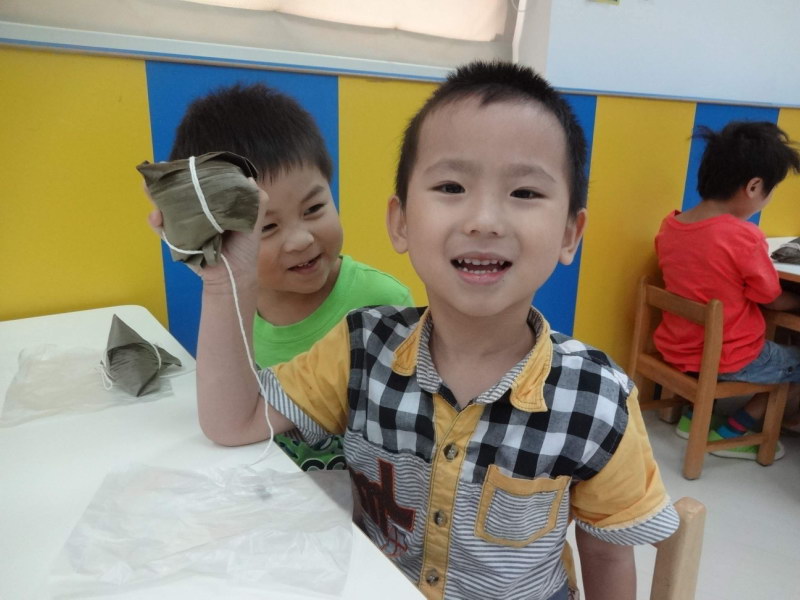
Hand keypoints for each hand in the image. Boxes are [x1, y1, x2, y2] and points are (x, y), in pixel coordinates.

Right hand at [142, 178, 267, 282]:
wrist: (235, 274)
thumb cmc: (244, 247)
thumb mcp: (252, 222)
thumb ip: (254, 202)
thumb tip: (250, 179)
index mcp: (213, 205)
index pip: (199, 184)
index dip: (191, 173)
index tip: (186, 163)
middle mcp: (196, 212)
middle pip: (178, 193)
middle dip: (166, 181)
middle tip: (159, 169)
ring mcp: (184, 226)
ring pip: (165, 208)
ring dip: (154, 197)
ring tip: (148, 188)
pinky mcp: (177, 241)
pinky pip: (162, 230)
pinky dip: (156, 223)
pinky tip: (156, 217)